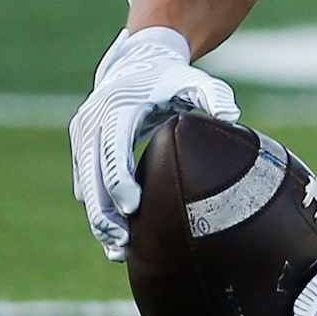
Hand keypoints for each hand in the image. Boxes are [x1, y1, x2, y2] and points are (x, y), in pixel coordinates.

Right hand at [69, 25, 239, 260]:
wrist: (138, 63)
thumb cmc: (172, 79)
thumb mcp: (195, 82)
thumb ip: (214, 96)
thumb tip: (233, 118)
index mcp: (117, 108)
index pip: (112, 148)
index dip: (119, 179)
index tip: (133, 207)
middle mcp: (93, 122)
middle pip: (92, 175)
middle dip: (104, 212)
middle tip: (123, 244)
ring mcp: (83, 137)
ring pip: (86, 185)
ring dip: (99, 219)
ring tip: (119, 251)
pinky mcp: (83, 148)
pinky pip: (86, 185)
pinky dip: (98, 209)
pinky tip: (115, 237)